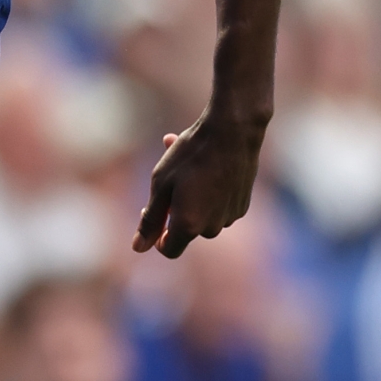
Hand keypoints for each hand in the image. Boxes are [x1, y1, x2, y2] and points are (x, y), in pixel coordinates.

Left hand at [132, 109, 266, 258]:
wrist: (233, 131)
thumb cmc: (191, 155)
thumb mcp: (161, 184)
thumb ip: (150, 220)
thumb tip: (138, 248)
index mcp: (189, 226)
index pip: (169, 249)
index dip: (157, 237)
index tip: (155, 213)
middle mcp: (212, 227)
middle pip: (187, 230)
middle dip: (175, 209)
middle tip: (169, 178)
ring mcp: (230, 216)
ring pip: (203, 214)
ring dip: (191, 196)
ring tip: (186, 163)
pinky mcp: (242, 203)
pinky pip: (219, 205)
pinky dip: (210, 191)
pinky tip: (207, 164)